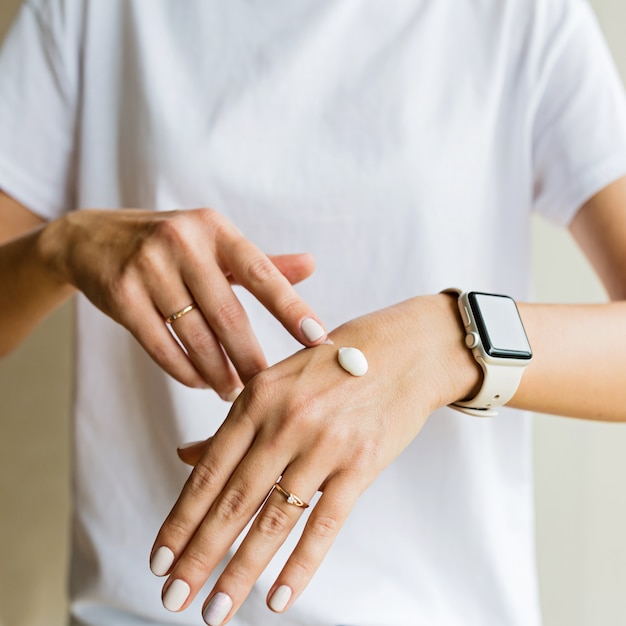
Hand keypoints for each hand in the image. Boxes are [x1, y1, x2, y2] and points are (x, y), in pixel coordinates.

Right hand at [43, 208, 327, 396]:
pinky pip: (160, 345)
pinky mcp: (121, 294)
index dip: (291, 308)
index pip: (262, 273)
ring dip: (218, 373)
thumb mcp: (214, 243)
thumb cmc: (168, 244)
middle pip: (228, 315)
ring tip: (233, 392)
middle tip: (267, 388)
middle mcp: (183, 243)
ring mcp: (148, 268)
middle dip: (250, 359)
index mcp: (215, 230)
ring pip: (195, 336)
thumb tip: (312, 265)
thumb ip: (261, 262)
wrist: (91, 240)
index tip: (318, 338)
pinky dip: (184, 370)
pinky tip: (200, 381)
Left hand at [149, 294, 480, 622]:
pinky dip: (300, 566)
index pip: (209, 472)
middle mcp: (285, 422)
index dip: (181, 520)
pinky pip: (324, 524)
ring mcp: (323, 444)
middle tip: (173, 598)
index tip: (160, 558)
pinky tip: (277, 598)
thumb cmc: (334, 366)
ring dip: (240, 570)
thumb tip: (185, 456)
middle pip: (234, 502)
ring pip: (273, 520)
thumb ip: (233, 423)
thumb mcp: (276, 382)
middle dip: (200, 556)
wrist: (402, 352)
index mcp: (257, 398)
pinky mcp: (360, 464)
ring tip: (216, 611)